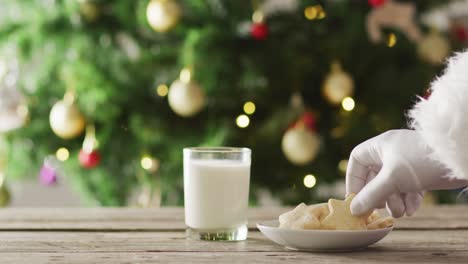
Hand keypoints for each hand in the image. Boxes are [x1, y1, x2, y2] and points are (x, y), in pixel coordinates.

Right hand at [346, 129, 467, 216]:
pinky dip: (407, 200)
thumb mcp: (393, 179)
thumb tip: (353, 209)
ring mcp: (406, 163)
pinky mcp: (421, 173)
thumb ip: (371, 195)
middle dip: (378, 196)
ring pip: (390, 186)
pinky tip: (412, 209)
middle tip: (381, 208)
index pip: (357, 160)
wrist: (459, 159)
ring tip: (401, 212)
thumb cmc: (421, 162)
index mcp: (380, 146)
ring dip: (393, 202)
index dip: (354, 180)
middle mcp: (391, 153)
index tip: (356, 198)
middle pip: (374, 177)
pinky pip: (406, 189)